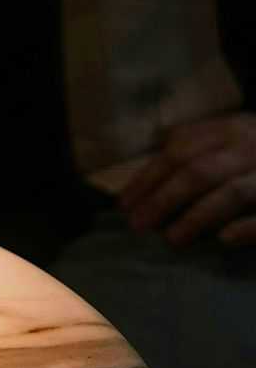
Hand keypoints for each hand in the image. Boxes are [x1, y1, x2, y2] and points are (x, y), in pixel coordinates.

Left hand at [118, 112, 255, 248]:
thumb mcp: (232, 139)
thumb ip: (198, 152)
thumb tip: (144, 186)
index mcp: (231, 128)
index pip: (179, 149)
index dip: (149, 176)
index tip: (125, 203)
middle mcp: (251, 145)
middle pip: (198, 171)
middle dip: (163, 200)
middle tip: (138, 226)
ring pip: (231, 192)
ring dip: (197, 216)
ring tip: (172, 239)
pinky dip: (247, 227)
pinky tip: (224, 240)